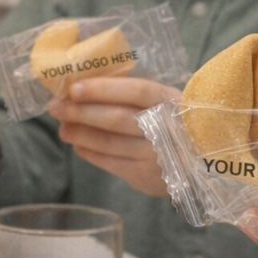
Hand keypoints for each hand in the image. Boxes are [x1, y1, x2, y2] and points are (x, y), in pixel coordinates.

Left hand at [47, 78, 178, 195]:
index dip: (103, 89)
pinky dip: (89, 152)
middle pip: (117, 118)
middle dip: (81, 112)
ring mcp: (156, 155)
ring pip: (109, 143)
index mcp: (170, 101)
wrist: (201, 161)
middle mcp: (166, 128)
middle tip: (56, 106)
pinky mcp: (145, 176)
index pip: (136, 91)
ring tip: (62, 126)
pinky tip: (77, 143)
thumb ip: (133, 91)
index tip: (74, 88)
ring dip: (80, 133)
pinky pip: (109, 162)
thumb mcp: (164, 100)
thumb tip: (85, 81)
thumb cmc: (173, 121)